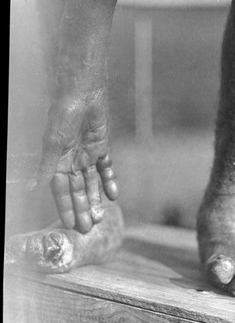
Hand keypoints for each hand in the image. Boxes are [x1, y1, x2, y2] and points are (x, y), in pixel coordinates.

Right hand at [27, 90, 118, 232]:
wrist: (83, 95)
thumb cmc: (64, 116)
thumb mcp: (53, 143)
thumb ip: (46, 166)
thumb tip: (32, 187)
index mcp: (57, 161)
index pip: (61, 190)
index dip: (65, 206)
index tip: (69, 225)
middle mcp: (72, 160)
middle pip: (78, 189)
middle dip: (82, 208)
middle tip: (87, 227)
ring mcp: (87, 154)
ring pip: (92, 182)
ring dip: (95, 198)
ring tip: (99, 216)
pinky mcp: (101, 147)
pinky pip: (106, 168)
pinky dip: (109, 181)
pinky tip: (113, 196)